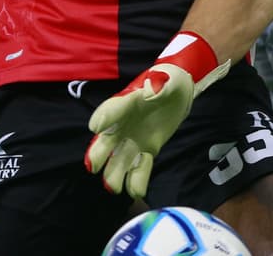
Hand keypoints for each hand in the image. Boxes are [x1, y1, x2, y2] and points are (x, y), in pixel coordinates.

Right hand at [85, 32, 228, 199]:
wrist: (178, 91)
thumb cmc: (165, 80)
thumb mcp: (161, 80)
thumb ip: (153, 87)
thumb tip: (147, 92)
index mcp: (123, 103)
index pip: (110, 110)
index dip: (103, 118)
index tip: (95, 128)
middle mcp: (122, 125)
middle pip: (106, 142)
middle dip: (98, 155)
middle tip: (94, 167)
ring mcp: (133, 139)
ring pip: (119, 160)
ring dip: (115, 174)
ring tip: (115, 188)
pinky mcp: (147, 150)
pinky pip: (140, 167)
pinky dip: (137, 180)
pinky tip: (136, 192)